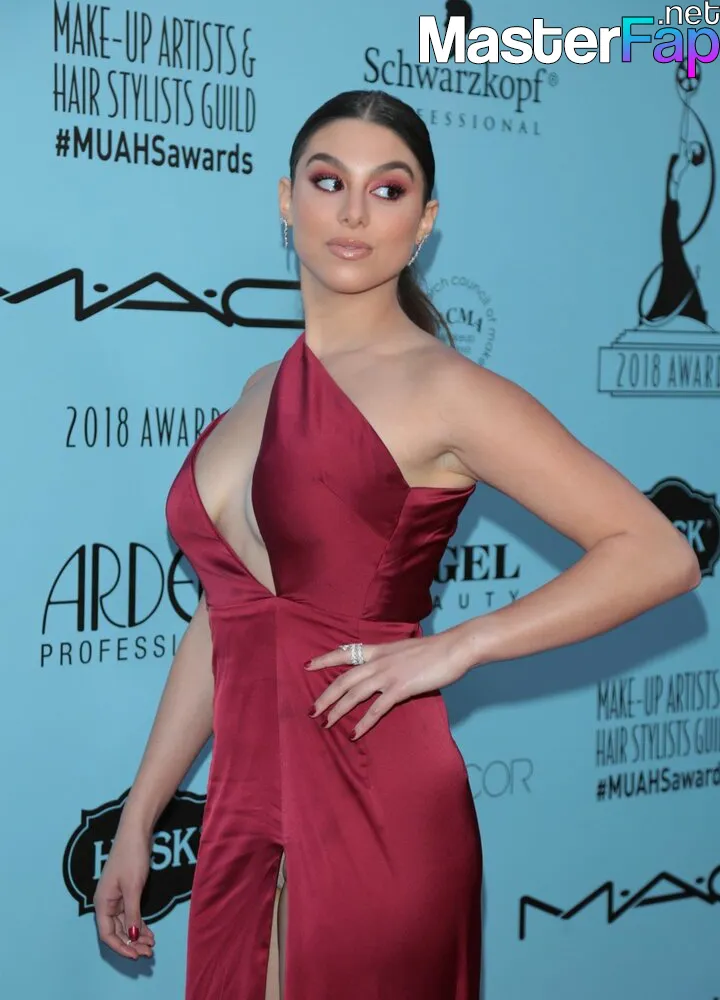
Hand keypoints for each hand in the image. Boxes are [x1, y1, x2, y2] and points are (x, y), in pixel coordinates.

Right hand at [93, 827, 155, 960]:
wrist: (135, 832)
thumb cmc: (131, 856)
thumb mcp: (133, 887)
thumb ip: (132, 913)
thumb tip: (132, 937)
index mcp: (102, 903)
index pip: (107, 934)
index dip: (121, 947)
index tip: (136, 955)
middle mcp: (106, 903)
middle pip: (116, 931)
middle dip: (131, 943)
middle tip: (149, 952)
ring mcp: (116, 897)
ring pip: (125, 924)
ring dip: (136, 935)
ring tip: (151, 944)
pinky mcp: (126, 891)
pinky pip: (130, 914)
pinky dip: (139, 924)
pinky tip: (149, 932)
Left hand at [306, 631, 469, 740]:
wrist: (455, 647)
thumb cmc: (435, 650)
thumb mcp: (406, 650)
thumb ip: (391, 658)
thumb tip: (385, 667)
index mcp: (380, 650)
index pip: (345, 652)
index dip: (325, 658)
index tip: (307, 665)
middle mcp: (379, 661)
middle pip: (344, 679)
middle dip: (325, 695)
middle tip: (311, 710)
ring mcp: (389, 675)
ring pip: (354, 694)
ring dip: (337, 710)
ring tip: (326, 723)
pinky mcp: (401, 688)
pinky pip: (377, 708)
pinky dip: (364, 722)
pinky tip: (355, 733)